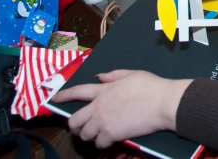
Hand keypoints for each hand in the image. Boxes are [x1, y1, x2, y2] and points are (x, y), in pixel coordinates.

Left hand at [52, 69, 191, 148]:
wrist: (162, 102)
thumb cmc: (151, 86)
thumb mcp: (132, 74)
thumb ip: (114, 75)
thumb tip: (100, 76)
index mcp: (104, 90)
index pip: (78, 91)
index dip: (64, 95)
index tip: (55, 99)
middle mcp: (99, 106)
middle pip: (75, 119)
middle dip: (74, 125)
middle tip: (79, 128)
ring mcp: (103, 121)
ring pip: (85, 134)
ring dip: (89, 135)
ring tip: (97, 135)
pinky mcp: (111, 134)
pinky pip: (99, 143)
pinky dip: (103, 143)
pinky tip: (110, 141)